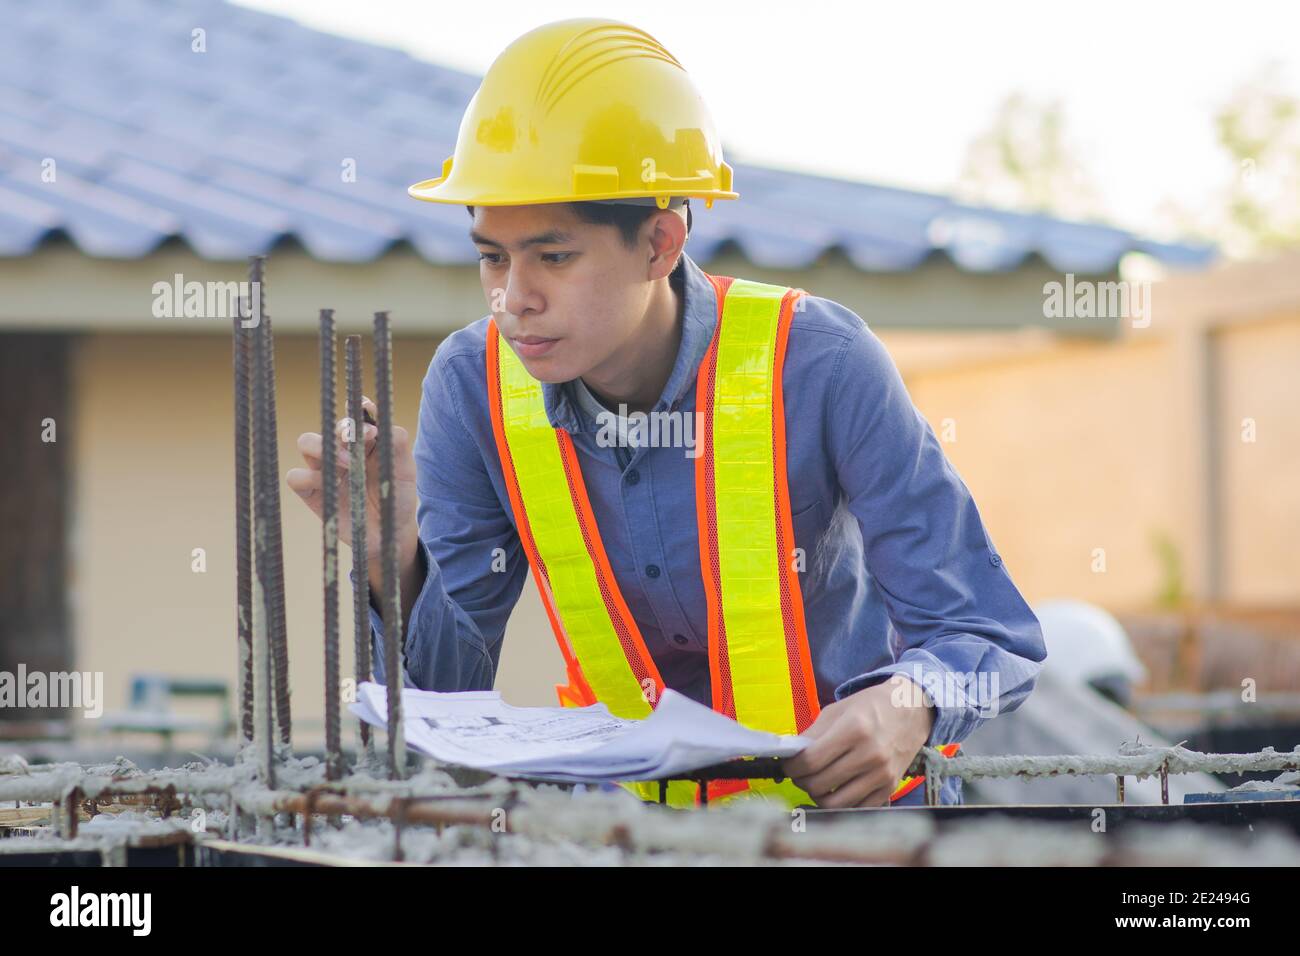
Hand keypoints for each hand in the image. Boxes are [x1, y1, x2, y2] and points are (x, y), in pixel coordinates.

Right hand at [286, 396, 419, 573]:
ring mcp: (325, 469)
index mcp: (364, 440)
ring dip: (324, 447)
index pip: (355, 415)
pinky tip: (328, 485)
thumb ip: (396, 442)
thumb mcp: (404, 470)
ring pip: (306, 441)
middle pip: (331, 425)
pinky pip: (295, 477)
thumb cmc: (395, 497)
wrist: (389, 533)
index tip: (372, 423)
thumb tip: (380, 417)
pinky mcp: (312, 492)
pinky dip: (307, 476)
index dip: (359, 411)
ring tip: (348, 465)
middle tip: (365, 441)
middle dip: (345, 429)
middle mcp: (341, 450)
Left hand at [782, 674, 935, 807]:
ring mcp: (882, 774)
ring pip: (836, 803)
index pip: (811, 761)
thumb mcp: (838, 710)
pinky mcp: (890, 788)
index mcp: (854, 729)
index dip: (792, 767)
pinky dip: (841, 803)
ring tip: (816, 783)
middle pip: (820, 784)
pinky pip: (856, 808)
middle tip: (800, 774)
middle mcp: (870, 754)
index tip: (788, 766)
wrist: (911, 710)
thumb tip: (791, 755)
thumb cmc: (871, 706)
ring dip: (818, 796)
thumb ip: (813, 734)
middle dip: (802, 781)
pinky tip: (837, 789)